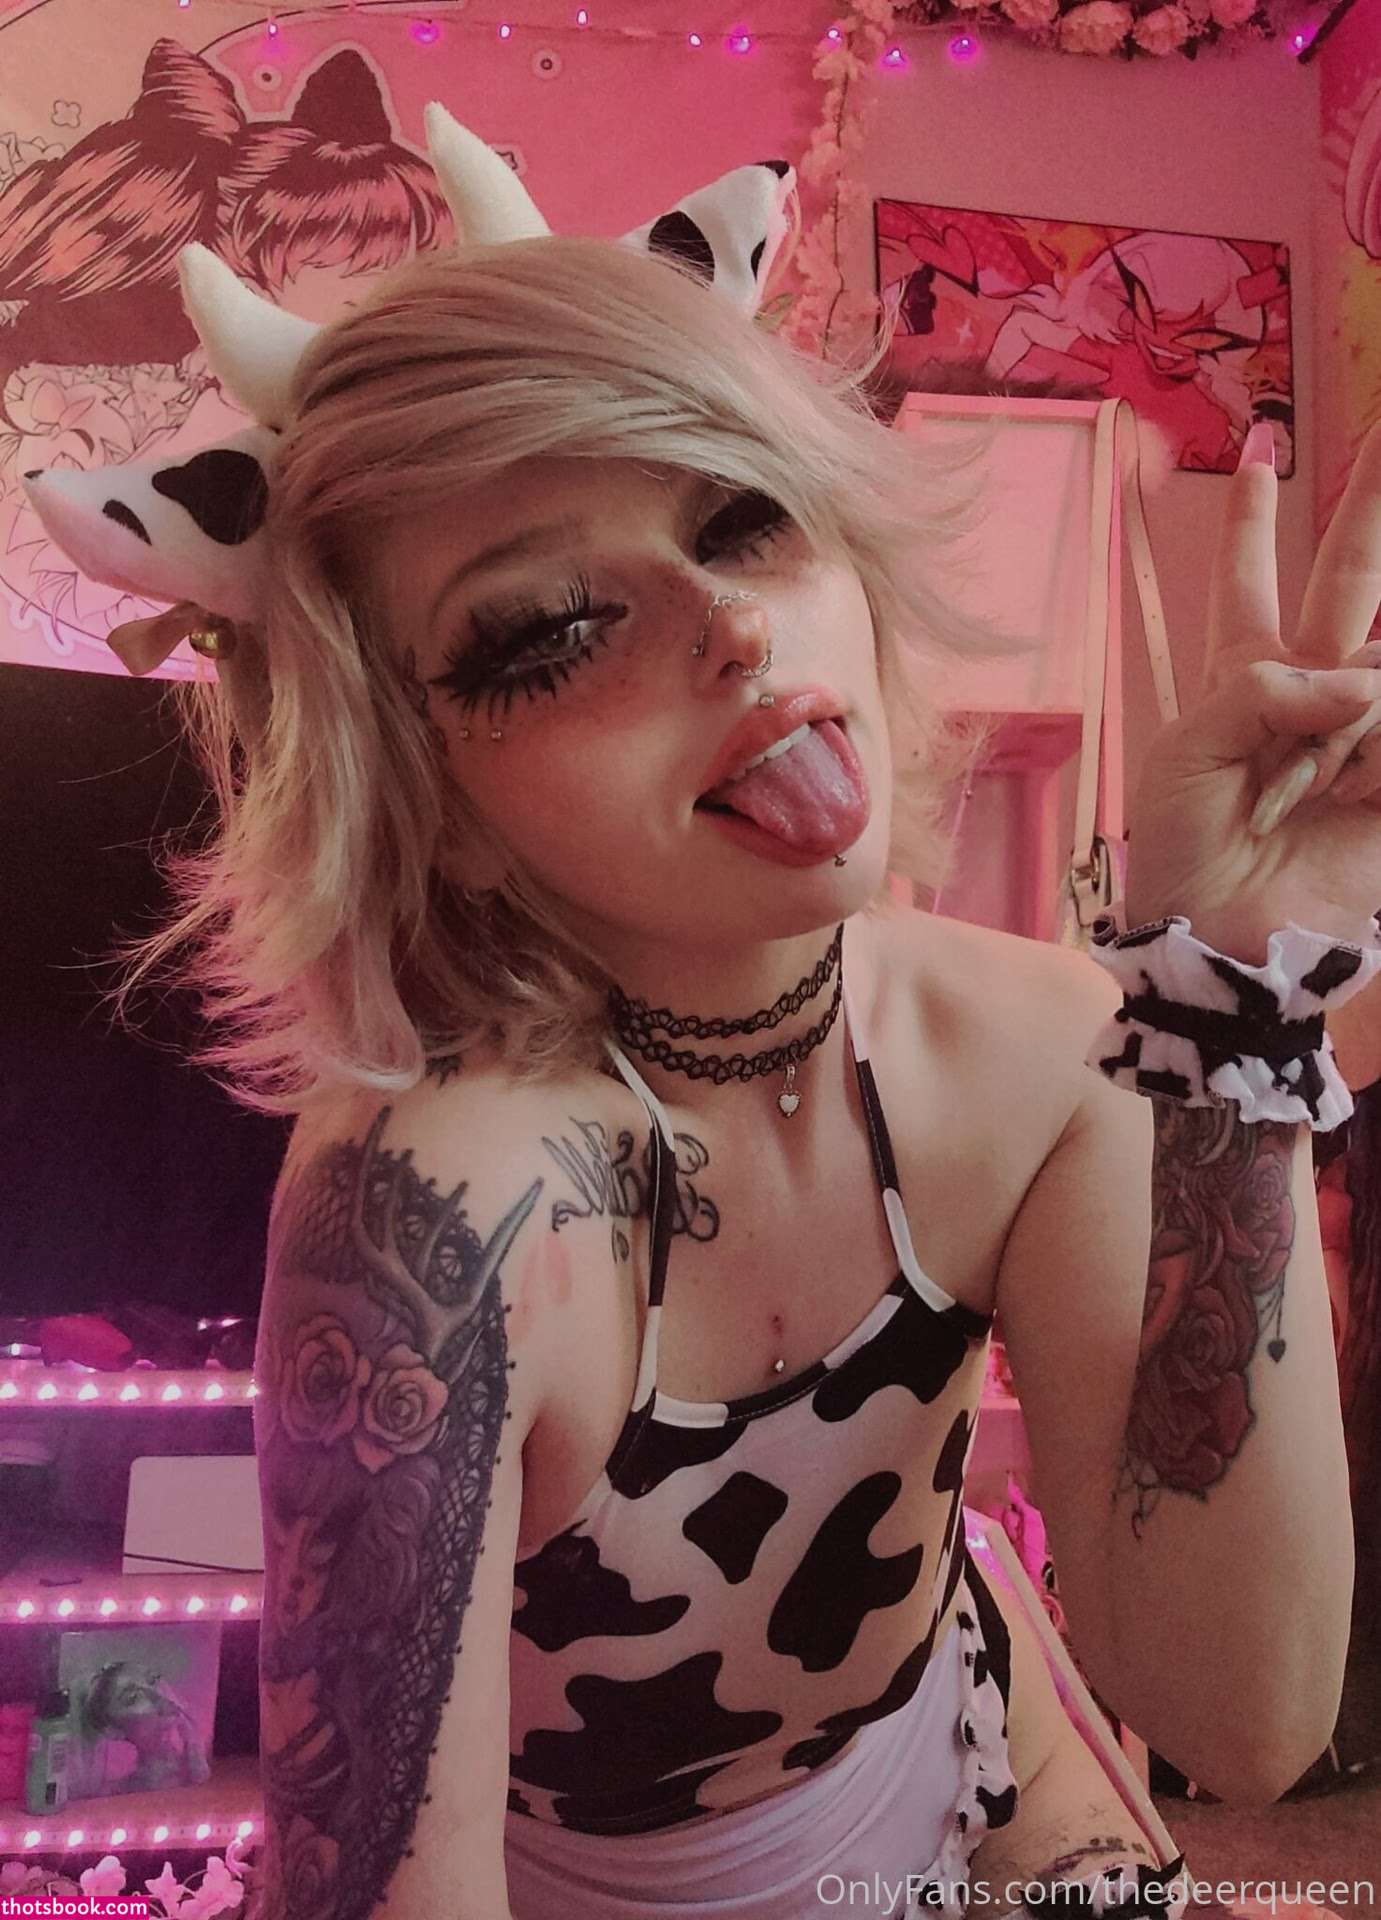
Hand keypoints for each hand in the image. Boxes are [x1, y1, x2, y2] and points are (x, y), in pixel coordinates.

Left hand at [1123, 418, 1380, 964]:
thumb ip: (1261, 687)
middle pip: (1347, 582)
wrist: (1212, 934)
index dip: (1255, 527)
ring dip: (1350, 706)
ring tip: (1303, 785)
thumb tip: (1358, 680)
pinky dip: (1373, 743)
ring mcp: (1360, 734)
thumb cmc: (1181, 846)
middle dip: (1367, 510)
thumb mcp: (1187, 749)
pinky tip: (1345, 784)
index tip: (1261, 461)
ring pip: (1378, 663)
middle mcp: (1307, 693)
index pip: (1252, 584)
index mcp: (1240, 680)